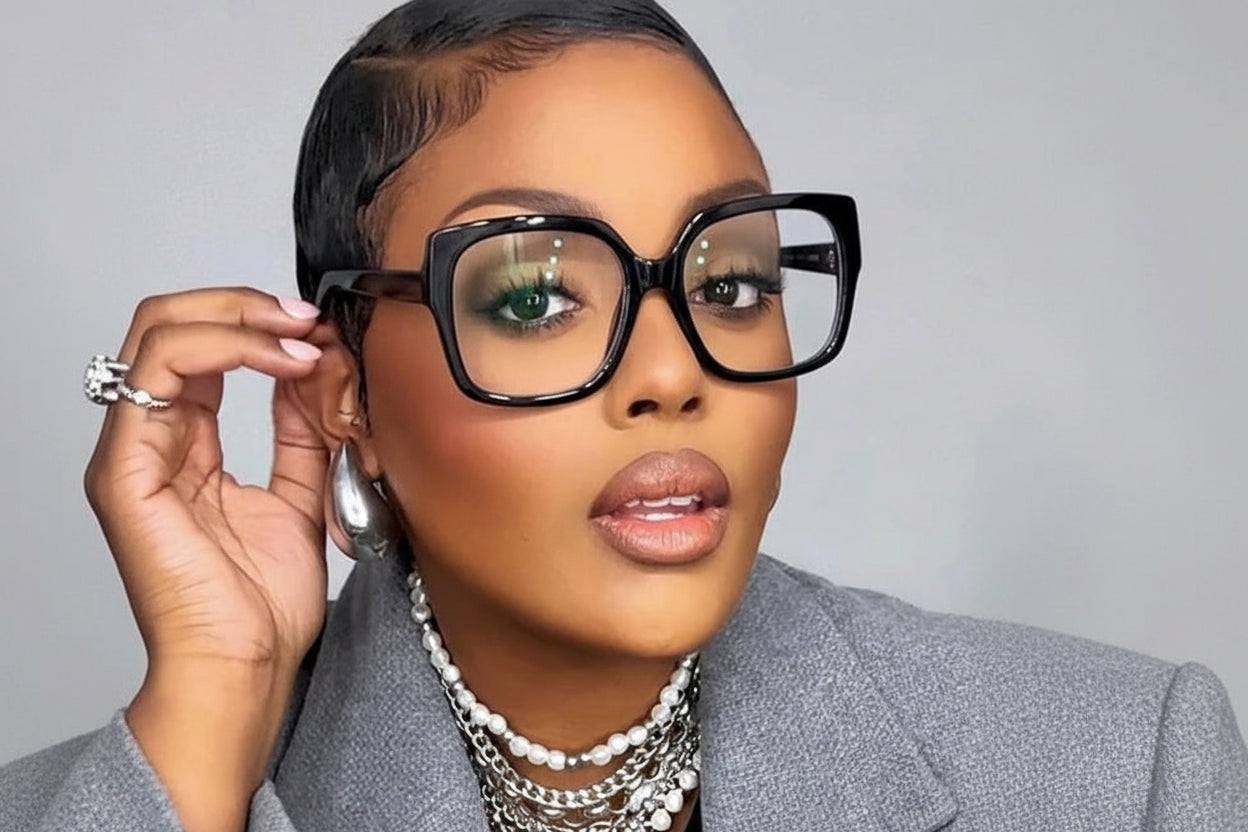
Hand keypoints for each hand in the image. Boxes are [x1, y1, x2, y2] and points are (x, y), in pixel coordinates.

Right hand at [82, 287, 335, 829]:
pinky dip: (226, 350)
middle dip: (245, 305)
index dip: (259, 323)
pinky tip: (284, 364)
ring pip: (159, 333)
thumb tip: (313, 369)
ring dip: (240, 320)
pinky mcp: (128, 471)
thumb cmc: (263, 602)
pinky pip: (160, 376)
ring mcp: (133, 452)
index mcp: (186, 444)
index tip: (320, 327)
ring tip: (301, 337)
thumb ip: (301, 431)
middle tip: (305, 317)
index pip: (202, 347)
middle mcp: (152, 440)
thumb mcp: (303, 493)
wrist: (248, 665)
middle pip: (169, 324)